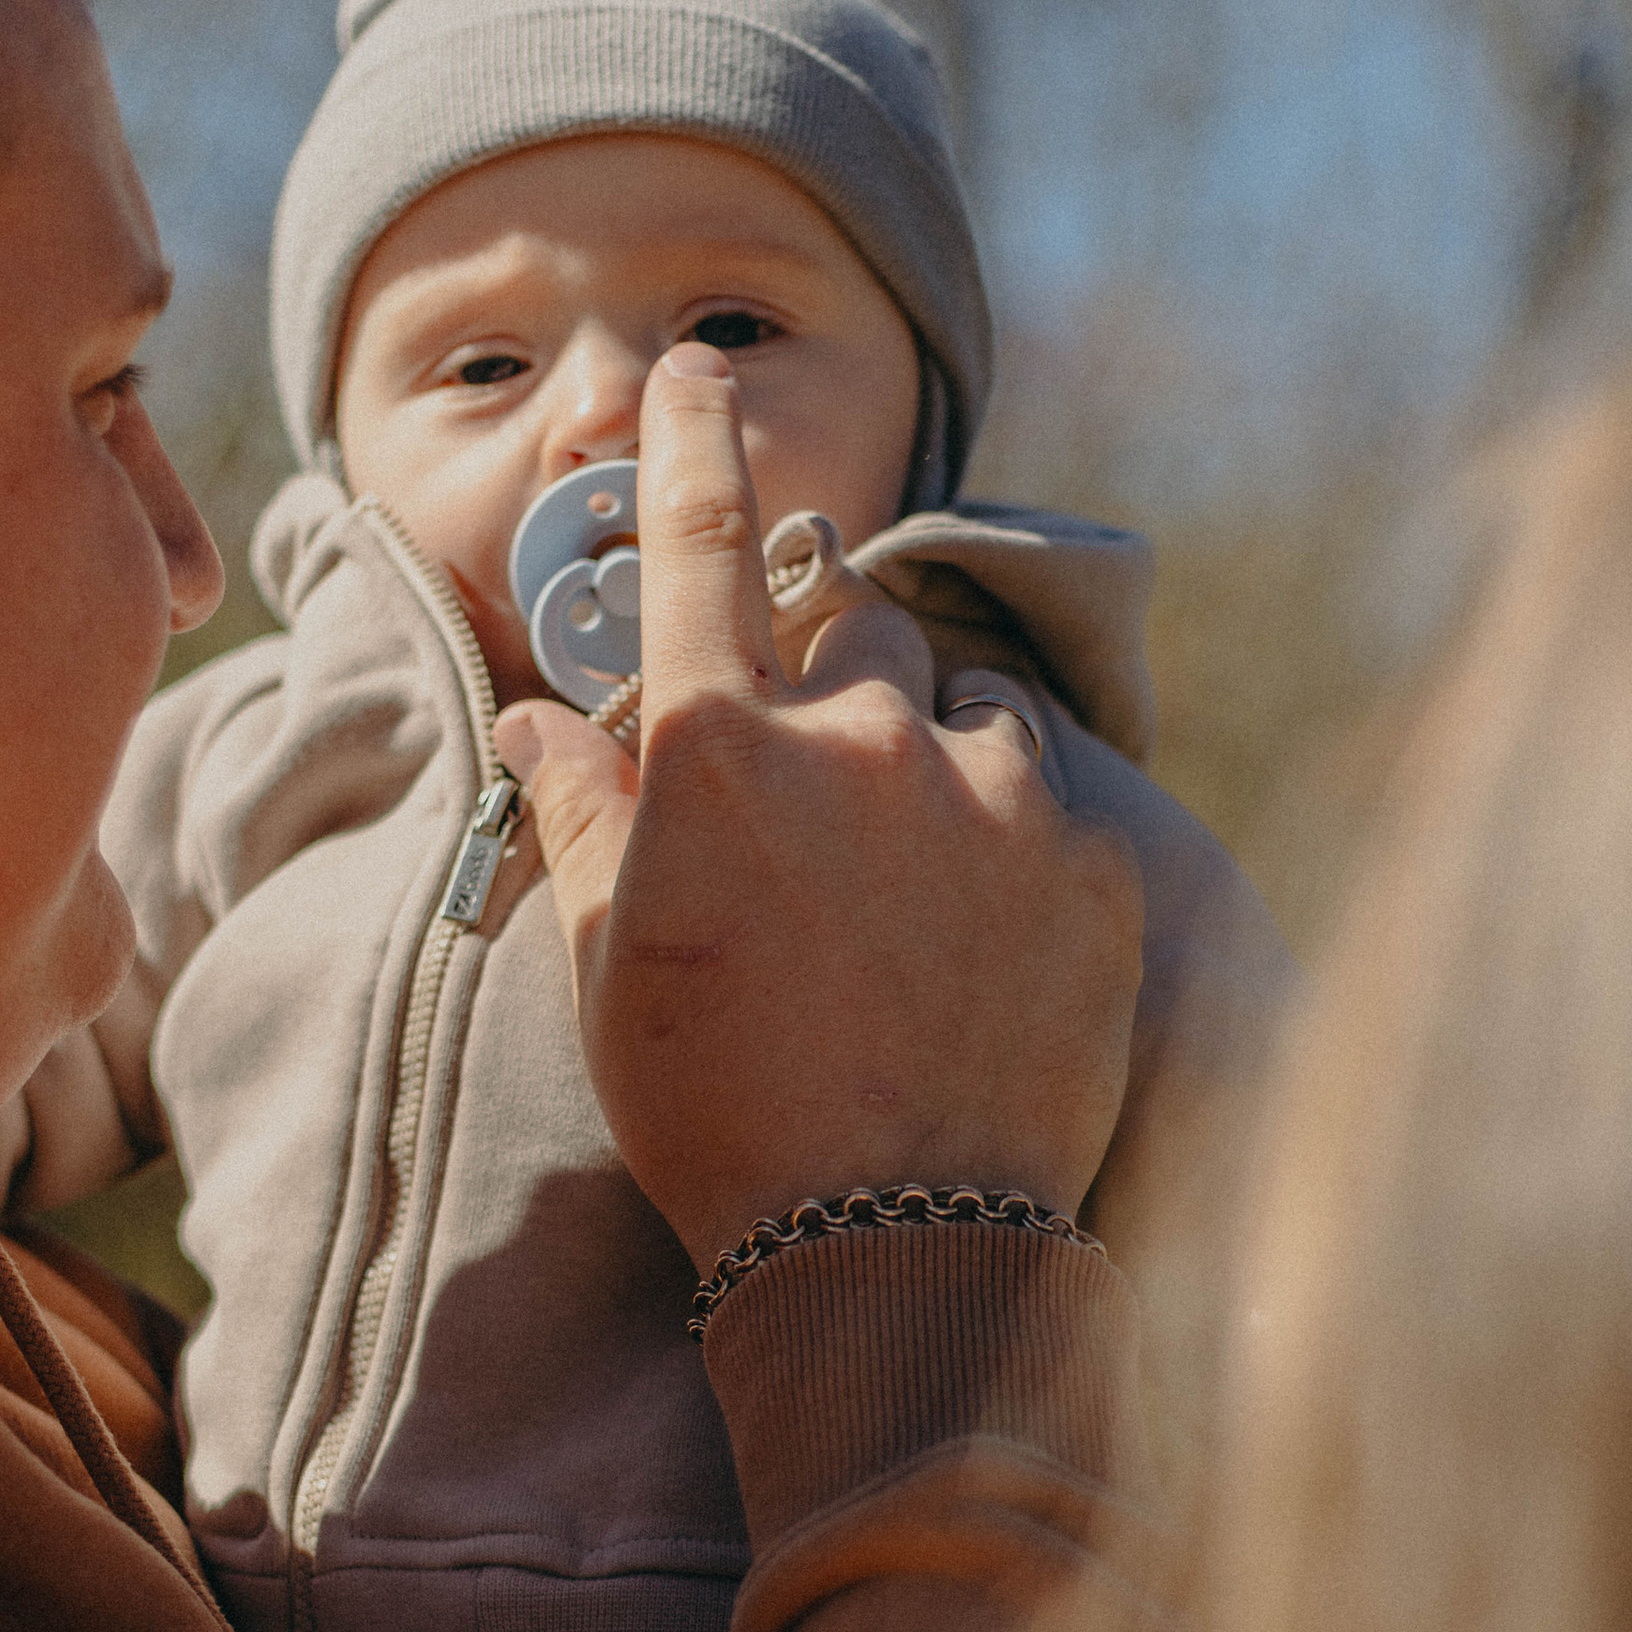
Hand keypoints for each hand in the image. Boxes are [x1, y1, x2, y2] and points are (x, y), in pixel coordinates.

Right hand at [496, 346, 1142, 1272]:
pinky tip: (984, 952)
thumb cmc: (722, 1119)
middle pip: (848, 629)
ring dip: (934, 766)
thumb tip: (539, 723)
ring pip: (963, 713)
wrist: (894, 1252)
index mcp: (720, 753)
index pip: (695, 548)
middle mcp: (861, 739)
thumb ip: (587, 819)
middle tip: (821, 805)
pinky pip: (1050, 807)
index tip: (704, 379)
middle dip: (830, 683)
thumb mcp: (612, 971)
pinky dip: (1016, 850)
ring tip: (912, 899)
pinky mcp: (1092, 868)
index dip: (694, 445)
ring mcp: (992, 797)